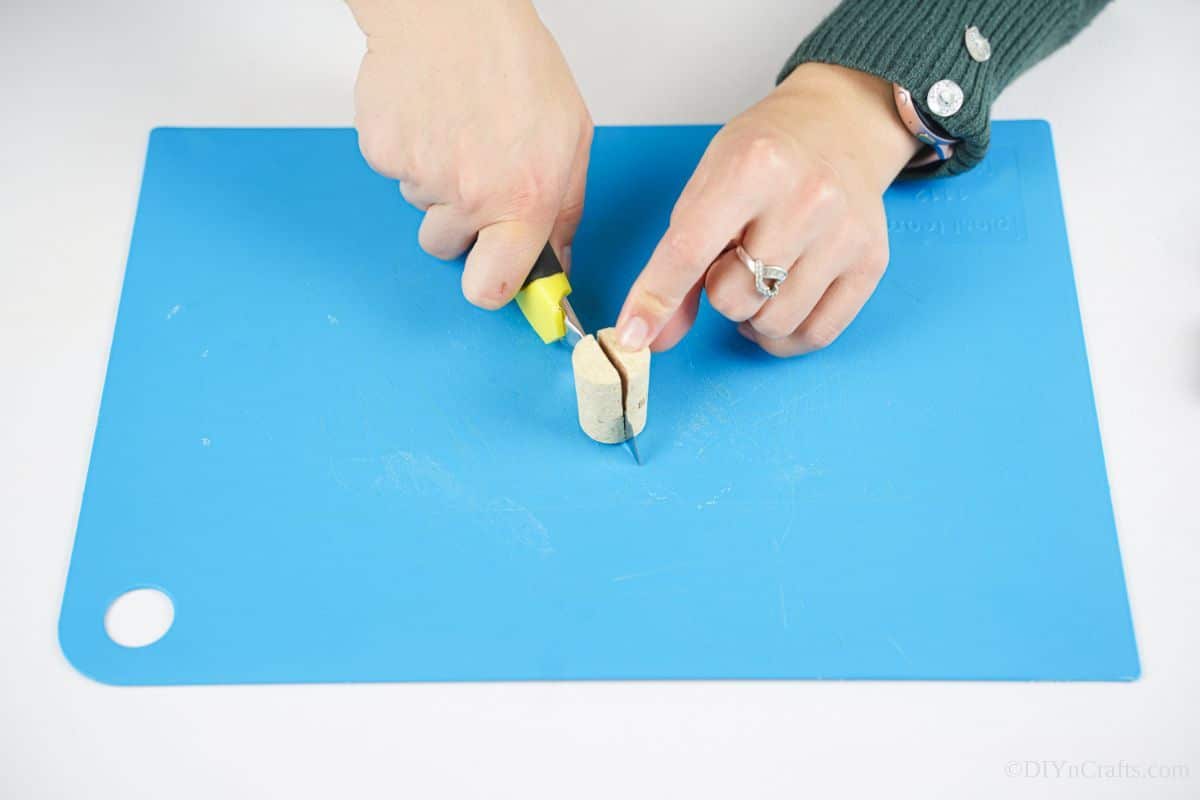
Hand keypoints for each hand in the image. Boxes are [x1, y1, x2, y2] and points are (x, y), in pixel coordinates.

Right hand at [349, 0, 591, 307]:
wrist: (453, 11)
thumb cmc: (516, 64)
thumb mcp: (571, 140)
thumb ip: (563, 210)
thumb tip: (555, 261)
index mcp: (524, 201)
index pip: (493, 288)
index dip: (490, 286)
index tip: (494, 275)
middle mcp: (470, 196)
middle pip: (444, 248)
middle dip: (457, 224)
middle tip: (475, 173)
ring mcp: (421, 176)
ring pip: (420, 208)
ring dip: (434, 182)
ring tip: (456, 130)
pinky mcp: (382, 151)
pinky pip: (394, 172)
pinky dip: (409, 150)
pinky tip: (430, 115)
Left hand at [615, 64, 919, 356]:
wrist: (839, 125)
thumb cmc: (764, 156)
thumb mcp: (707, 187)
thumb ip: (675, 262)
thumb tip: (648, 335)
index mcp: (753, 166)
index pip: (689, 250)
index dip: (655, 299)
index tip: (632, 335)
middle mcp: (807, 198)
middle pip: (733, 298)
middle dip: (720, 291)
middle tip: (734, 258)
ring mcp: (845, 233)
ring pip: (774, 324)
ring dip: (753, 315)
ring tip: (760, 275)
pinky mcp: (872, 261)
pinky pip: (816, 335)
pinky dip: (786, 335)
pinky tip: (780, 302)